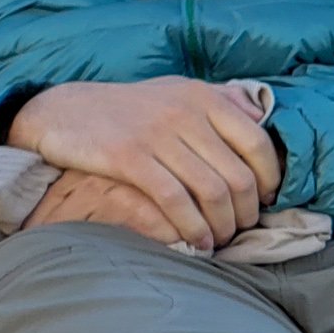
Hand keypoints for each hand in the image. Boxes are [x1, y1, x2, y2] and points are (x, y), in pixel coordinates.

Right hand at [8, 78, 281, 251]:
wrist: (63, 110)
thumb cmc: (128, 108)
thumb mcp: (176, 92)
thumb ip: (220, 100)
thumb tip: (260, 113)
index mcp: (203, 97)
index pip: (257, 143)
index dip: (270, 179)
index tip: (267, 200)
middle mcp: (185, 113)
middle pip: (238, 175)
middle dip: (247, 211)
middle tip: (242, 228)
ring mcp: (157, 134)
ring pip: (212, 192)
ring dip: (223, 225)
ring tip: (220, 240)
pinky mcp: (129, 157)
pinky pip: (175, 200)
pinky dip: (192, 226)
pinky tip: (196, 241)